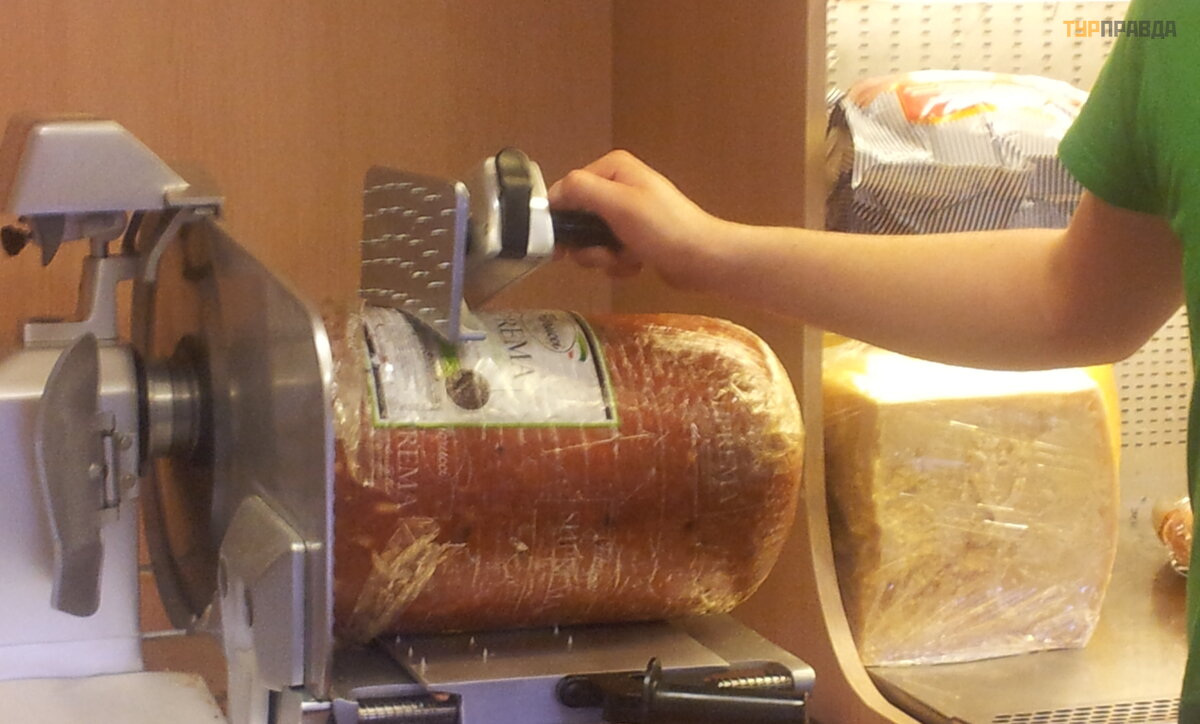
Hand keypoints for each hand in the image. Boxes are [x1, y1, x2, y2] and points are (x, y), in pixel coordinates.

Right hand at [548, 150, 728, 290]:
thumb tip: (550, 195)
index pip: (566, 190)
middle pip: (577, 219)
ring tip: (626, 259)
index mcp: (612, 168)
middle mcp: (617, 186)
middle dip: (588, 244)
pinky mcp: (634, 237)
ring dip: (605, 257)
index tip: (561, 246)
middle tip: (603, 255)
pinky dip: (619, 264)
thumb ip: (581, 191)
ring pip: (591, 240)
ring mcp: (626, 213)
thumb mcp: (619, 203)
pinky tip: (637, 265)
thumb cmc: (662, 228)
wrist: (703, 259)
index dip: (560, 219)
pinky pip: (609, 252)